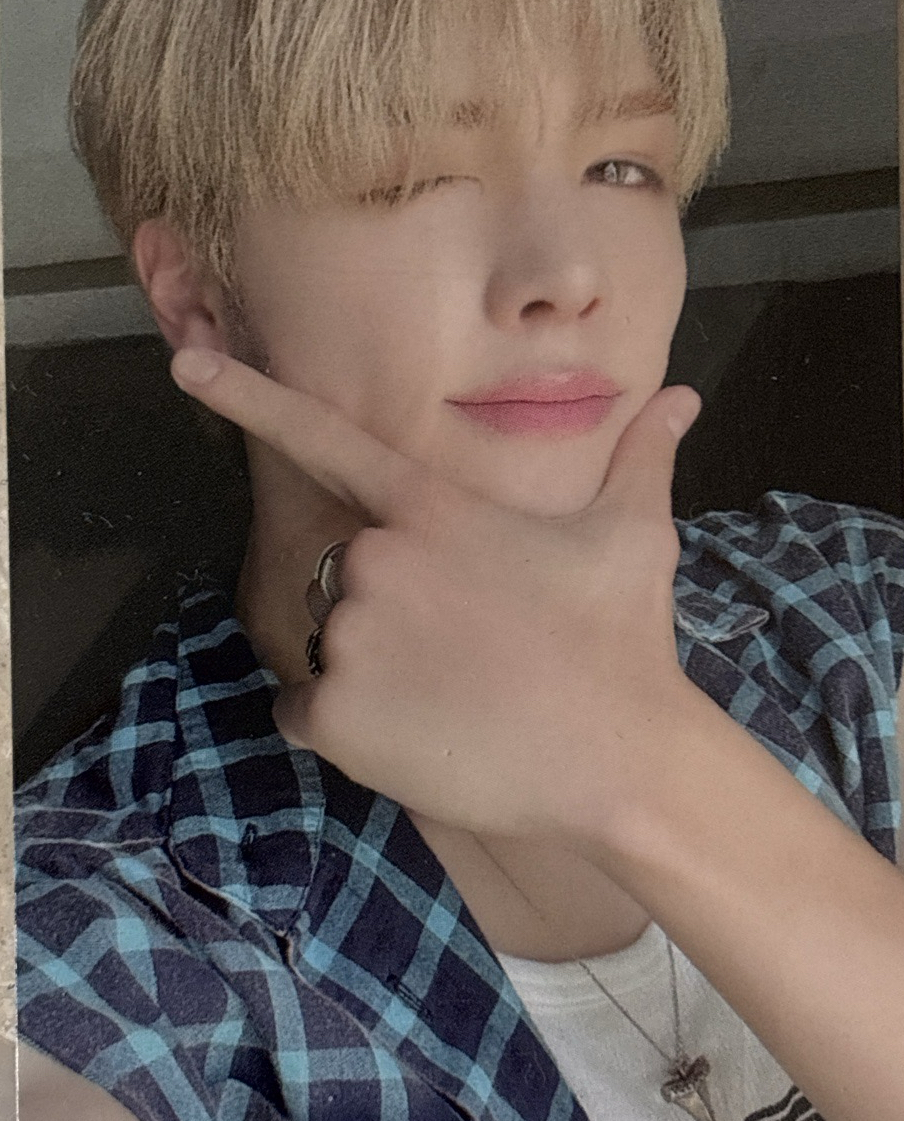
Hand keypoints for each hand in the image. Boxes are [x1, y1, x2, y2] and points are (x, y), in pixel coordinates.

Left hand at [171, 347, 701, 846]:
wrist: (619, 760)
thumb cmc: (623, 639)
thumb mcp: (634, 535)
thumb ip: (643, 455)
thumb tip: (685, 397)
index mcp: (431, 510)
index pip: (325, 439)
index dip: (250, 396)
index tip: (184, 360)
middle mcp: (375, 561)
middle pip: (350, 574)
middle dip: (394, 605)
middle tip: (471, 648)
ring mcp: (350, 639)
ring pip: (331, 645)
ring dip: (374, 667)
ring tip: (457, 696)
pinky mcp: (334, 715)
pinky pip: (308, 710)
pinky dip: (345, 726)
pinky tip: (418, 737)